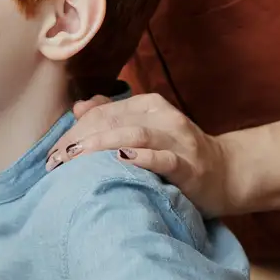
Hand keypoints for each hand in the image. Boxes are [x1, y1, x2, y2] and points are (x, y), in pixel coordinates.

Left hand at [47, 93, 239, 214]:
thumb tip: (78, 108)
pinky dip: (141, 158)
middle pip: (113, 120)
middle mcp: (163, 117)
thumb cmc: (177, 154)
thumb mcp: (146, 130)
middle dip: (80, 139)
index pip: (103, 111)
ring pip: (134, 134)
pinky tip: (121, 160)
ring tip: (75, 158)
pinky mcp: (189, 166)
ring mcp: (178, 140)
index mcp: (149, 105)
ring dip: (101, 145)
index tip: (52, 154)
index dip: (74, 130)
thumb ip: (114, 117)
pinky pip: (163, 159)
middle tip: (56, 162)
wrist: (226, 174)